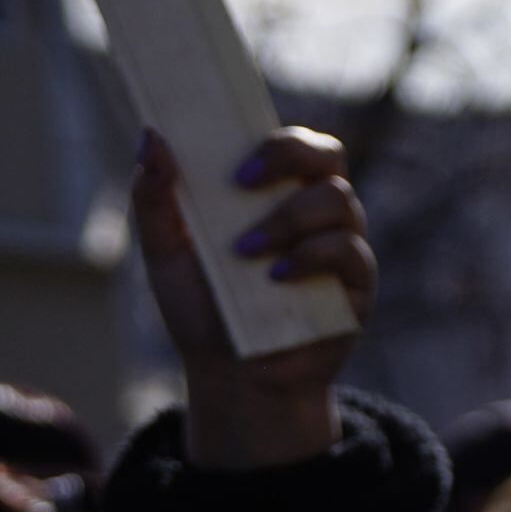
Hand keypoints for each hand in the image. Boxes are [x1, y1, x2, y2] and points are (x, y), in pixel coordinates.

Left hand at [139, 128, 370, 470]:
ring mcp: (341, 245)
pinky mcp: (358, 286)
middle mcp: (314, 211)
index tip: (232, 158)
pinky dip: (311, 258)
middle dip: (287, 156)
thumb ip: (154, 198)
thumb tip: (152, 139)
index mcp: (274, 192)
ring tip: (247, 252)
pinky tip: (276, 278)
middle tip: (241, 183)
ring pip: (339, 200)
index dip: (273, 134)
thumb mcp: (165, 253)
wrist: (234, 376)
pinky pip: (349, 252)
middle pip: (328, 154)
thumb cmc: (202, 308)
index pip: (292, 142)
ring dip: (288, 218)